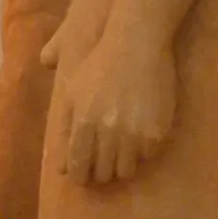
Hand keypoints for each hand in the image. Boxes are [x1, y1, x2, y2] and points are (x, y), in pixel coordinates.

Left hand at [53, 21, 176, 185]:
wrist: (138, 43)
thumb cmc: (100, 65)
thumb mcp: (72, 92)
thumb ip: (63, 128)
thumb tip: (60, 169)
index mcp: (84, 123)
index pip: (78, 167)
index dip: (79, 175)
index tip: (82, 174)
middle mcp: (108, 132)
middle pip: (103, 173)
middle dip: (100, 171)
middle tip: (103, 161)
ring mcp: (134, 133)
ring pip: (126, 171)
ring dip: (121, 164)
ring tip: (122, 150)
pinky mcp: (157, 131)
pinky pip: (147, 157)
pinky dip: (142, 151)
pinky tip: (139, 134)